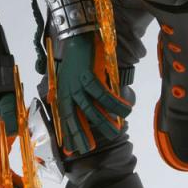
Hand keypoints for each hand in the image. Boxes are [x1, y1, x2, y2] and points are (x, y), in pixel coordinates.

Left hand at [55, 31, 132, 156]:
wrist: (79, 36)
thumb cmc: (78, 58)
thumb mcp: (72, 78)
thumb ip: (75, 94)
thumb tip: (85, 108)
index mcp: (63, 92)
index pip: (64, 117)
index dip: (68, 134)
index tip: (71, 151)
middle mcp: (68, 90)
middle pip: (75, 117)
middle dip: (82, 134)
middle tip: (91, 148)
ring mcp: (77, 83)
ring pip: (91, 108)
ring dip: (104, 121)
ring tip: (115, 131)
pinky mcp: (89, 75)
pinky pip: (103, 94)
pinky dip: (114, 103)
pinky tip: (124, 110)